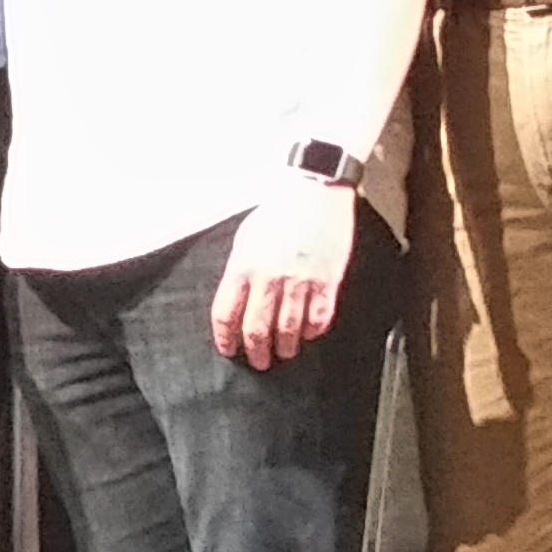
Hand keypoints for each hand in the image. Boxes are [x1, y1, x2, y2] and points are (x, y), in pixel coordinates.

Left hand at [211, 179, 359, 368]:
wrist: (314, 190)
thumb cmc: (279, 212)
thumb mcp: (246, 238)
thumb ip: (240, 271)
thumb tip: (237, 301)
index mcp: (243, 267)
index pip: (226, 315)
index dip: (226, 339)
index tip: (229, 349)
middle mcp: (268, 279)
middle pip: (256, 331)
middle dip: (256, 353)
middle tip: (260, 362)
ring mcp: (299, 282)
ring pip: (288, 331)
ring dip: (285, 348)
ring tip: (285, 352)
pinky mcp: (326, 282)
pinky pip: (318, 320)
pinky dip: (312, 332)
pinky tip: (309, 333)